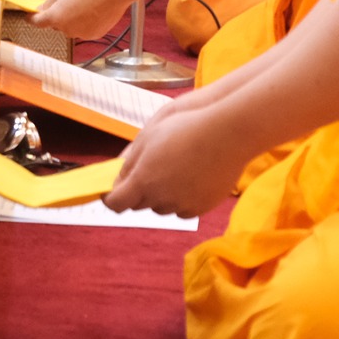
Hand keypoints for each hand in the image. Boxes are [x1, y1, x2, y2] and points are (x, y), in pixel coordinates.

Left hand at [29, 0, 139, 39]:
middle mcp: (67, 29)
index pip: (38, 22)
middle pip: (55, 23)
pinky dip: (84, 21)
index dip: (32, 18)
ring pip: (70, 26)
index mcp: (56, 17)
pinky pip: (84, 28)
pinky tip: (90, 9)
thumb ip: (50, 0)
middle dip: (56, 14)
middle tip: (62, 1)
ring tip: (81, 2)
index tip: (30, 16)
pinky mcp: (95, 34)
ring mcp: (82, 33)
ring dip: (70, 18)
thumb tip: (43, 7)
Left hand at [103, 101, 246, 217]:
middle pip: (139, 204)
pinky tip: (189, 179)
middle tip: (147, 170)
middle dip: (138, 191)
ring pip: (161, 207)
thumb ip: (130, 161)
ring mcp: (181, 205)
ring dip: (160, 195)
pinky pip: (183, 209)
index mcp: (142, 181)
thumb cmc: (184, 129)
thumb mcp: (148, 137)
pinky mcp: (201, 208)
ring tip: (173, 169)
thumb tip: (119, 178)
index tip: (112, 190)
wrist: (227, 135)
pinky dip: (181, 199)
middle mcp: (160, 198)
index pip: (116, 202)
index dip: (111, 197)